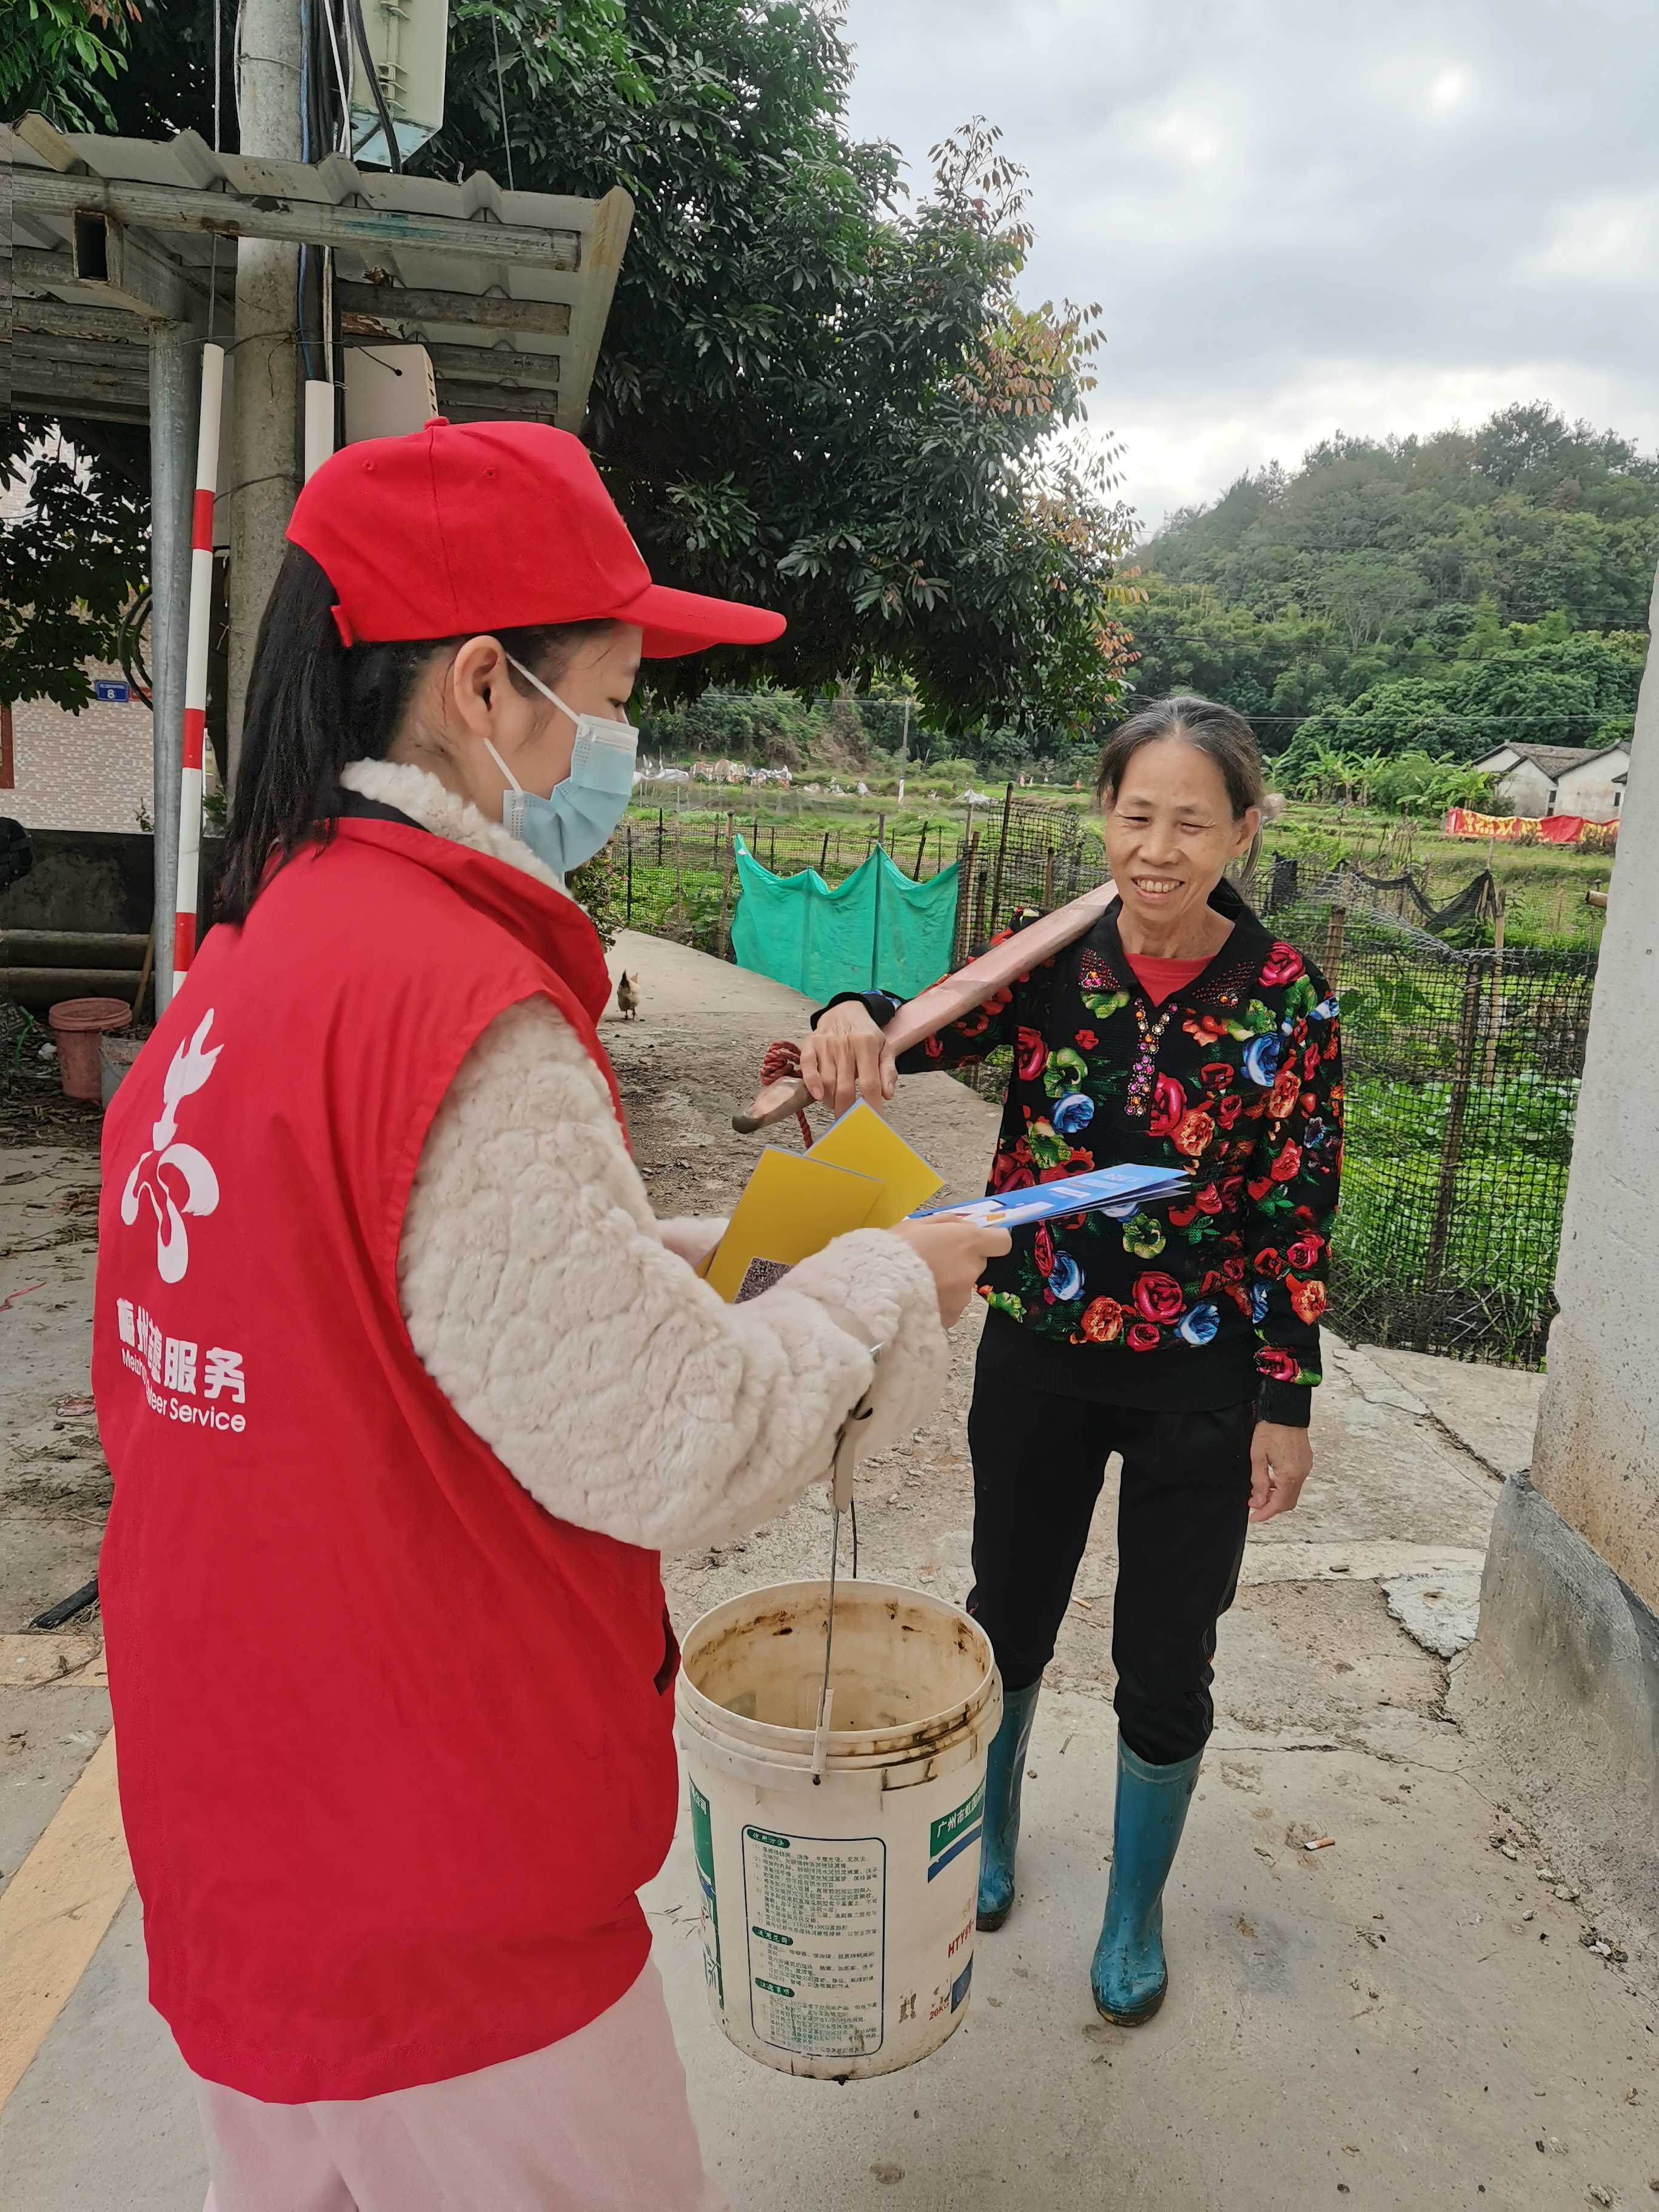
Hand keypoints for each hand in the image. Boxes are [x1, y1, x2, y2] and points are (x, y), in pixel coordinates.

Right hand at [798, 1001, 896, 1116]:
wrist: (845, 1010)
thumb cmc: (866, 1033)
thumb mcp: (885, 1047)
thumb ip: (888, 1071)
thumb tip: (887, 1095)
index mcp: (866, 1044)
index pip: (869, 1082)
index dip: (871, 1105)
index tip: (872, 1121)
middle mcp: (845, 1044)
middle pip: (845, 1086)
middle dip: (847, 1110)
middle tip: (850, 1123)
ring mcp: (826, 1044)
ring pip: (827, 1081)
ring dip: (831, 1100)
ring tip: (837, 1106)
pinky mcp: (810, 1044)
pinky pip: (807, 1066)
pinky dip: (811, 1082)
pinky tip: (817, 1095)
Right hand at [891, 1216, 1012, 1327]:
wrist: (876, 1287)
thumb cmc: (894, 1249)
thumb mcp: (918, 1224)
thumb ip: (947, 1223)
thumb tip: (964, 1227)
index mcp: (967, 1242)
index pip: (1002, 1242)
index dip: (991, 1241)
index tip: (974, 1243)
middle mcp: (971, 1269)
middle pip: (978, 1264)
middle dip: (962, 1262)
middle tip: (934, 1262)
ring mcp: (963, 1296)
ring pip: (962, 1287)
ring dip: (949, 1284)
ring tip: (920, 1283)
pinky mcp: (952, 1316)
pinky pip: (950, 1306)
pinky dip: (939, 1303)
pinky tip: (918, 1299)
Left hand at [1249, 1421, 1312, 1522]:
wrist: (1285, 1409)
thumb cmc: (1271, 1428)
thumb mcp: (1258, 1455)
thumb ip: (1259, 1481)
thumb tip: (1259, 1500)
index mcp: (1290, 1474)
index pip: (1279, 1504)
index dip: (1265, 1513)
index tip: (1254, 1517)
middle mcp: (1301, 1473)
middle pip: (1288, 1501)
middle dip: (1271, 1506)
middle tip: (1254, 1504)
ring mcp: (1305, 1467)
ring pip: (1292, 1492)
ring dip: (1277, 1496)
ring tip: (1259, 1491)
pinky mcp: (1305, 1460)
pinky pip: (1295, 1481)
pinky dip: (1283, 1486)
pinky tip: (1271, 1480)